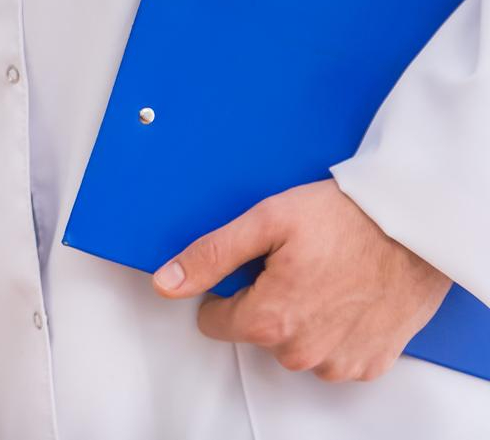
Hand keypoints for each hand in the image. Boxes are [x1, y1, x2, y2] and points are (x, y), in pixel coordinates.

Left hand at [155, 178, 451, 381]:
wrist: (415, 229)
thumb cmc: (346, 219)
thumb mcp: (264, 222)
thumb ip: (210, 257)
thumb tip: (167, 283)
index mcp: (270, 320)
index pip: (214, 322)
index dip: (226, 290)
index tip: (250, 268)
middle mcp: (303, 352)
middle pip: (257, 333)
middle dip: (267, 301)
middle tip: (296, 264)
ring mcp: (339, 362)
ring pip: (295, 347)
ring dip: (302, 318)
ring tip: (324, 277)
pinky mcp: (370, 363)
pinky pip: (333, 355)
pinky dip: (334, 330)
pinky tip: (346, 296)